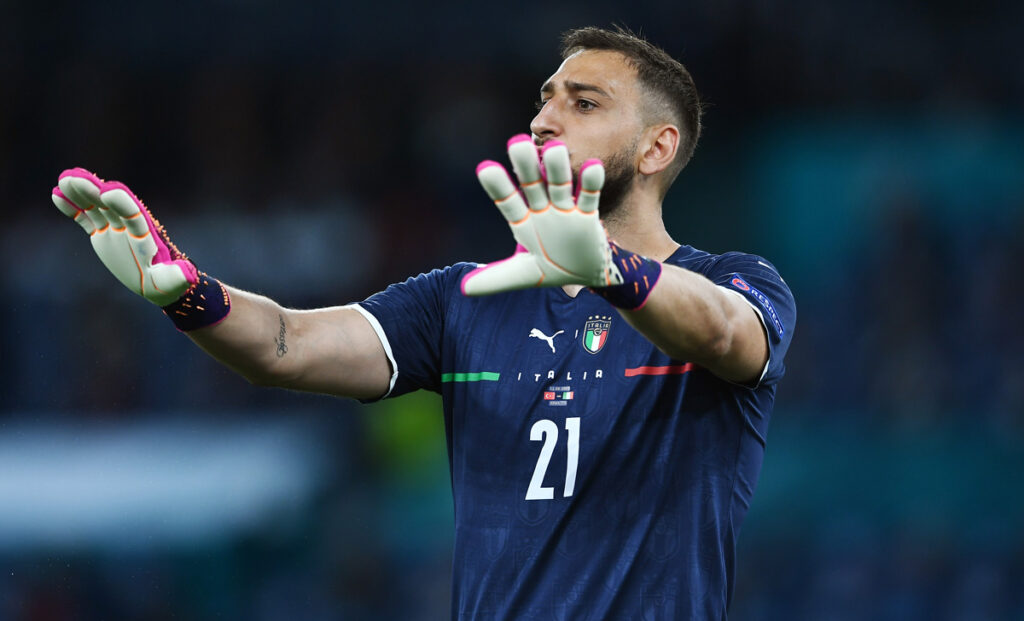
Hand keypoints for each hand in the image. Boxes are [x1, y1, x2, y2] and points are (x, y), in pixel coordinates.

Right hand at [52, 167, 197, 305]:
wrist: (157, 283)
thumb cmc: (167, 284)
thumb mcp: (173, 283)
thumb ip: (178, 277)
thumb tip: (188, 274)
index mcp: (144, 235)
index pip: (133, 214)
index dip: (121, 203)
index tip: (107, 190)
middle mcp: (128, 227)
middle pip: (110, 205)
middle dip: (94, 190)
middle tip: (75, 176)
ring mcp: (114, 229)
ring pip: (96, 207)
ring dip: (80, 193)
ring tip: (64, 178)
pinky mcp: (103, 234)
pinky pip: (86, 218)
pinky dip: (73, 208)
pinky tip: (56, 194)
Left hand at [460, 135, 623, 295]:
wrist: (585, 274)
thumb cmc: (550, 269)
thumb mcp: (522, 274)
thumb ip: (495, 278)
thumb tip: (464, 289)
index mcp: (523, 221)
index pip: (508, 202)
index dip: (498, 187)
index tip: (485, 168)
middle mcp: (542, 210)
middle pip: (533, 185)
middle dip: (526, 167)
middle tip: (517, 142)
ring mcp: (565, 209)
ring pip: (560, 185)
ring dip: (558, 169)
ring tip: (555, 149)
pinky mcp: (588, 214)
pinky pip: (589, 196)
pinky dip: (590, 182)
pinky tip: (592, 165)